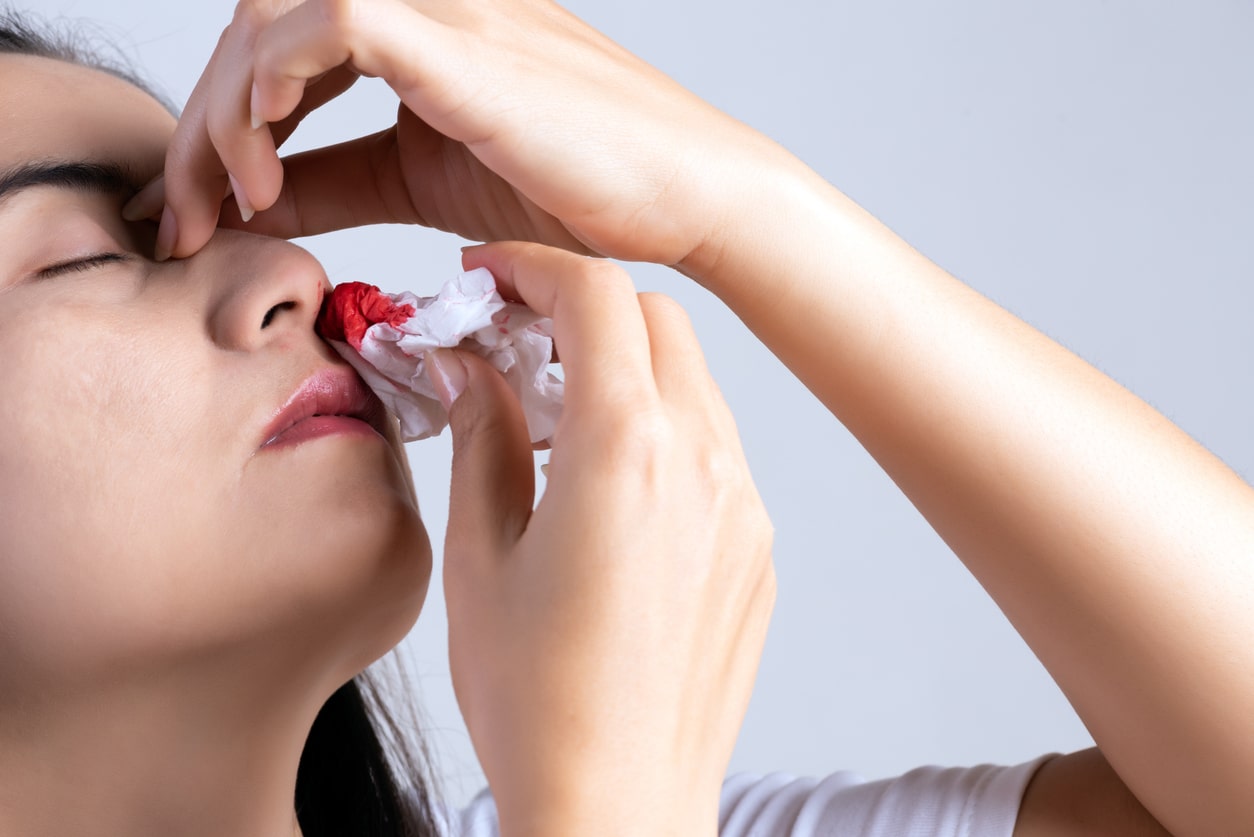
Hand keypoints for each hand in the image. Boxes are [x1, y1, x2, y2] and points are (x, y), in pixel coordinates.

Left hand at [134, 0, 784, 267]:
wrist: (687, 197)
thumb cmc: (581, 189)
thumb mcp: (422, 183)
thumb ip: (337, 183)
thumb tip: (254, 205)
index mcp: (416, 24)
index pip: (276, 42)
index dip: (218, 122)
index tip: (200, 213)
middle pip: (256, 20)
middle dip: (200, 125)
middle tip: (185, 219)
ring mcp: (445, 9)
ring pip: (273, 12)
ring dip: (224, 110)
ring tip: (229, 202)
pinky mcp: (463, 44)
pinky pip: (331, 23)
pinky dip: (273, 87)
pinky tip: (268, 167)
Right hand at [429, 242, 773, 835]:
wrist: (619, 805)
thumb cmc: (537, 702)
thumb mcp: (480, 558)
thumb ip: (482, 438)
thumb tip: (473, 368)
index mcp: (626, 453)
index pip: (597, 297)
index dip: (536, 267)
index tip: (490, 279)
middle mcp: (704, 464)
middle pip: (657, 320)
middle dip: (584, 308)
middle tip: (515, 341)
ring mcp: (744, 506)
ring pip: (692, 380)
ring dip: (625, 369)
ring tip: (552, 418)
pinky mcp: (757, 547)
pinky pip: (715, 447)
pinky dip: (661, 429)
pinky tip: (605, 483)